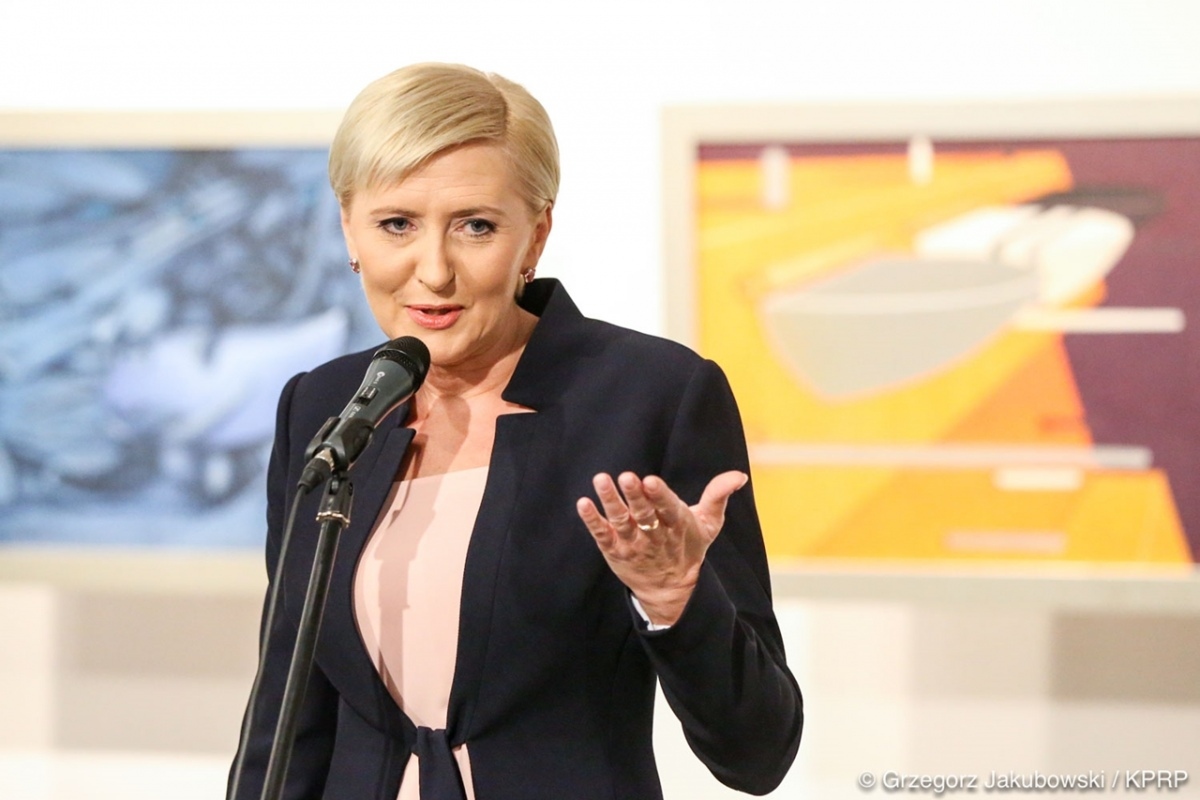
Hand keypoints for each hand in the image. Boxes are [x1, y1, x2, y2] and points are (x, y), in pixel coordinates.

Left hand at [575, 470, 747, 625]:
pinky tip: (583, 504)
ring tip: (601, 480)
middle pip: (644, 514)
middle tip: (626, 477)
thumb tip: (739, 475)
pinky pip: (601, 535)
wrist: (671, 590)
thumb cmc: (688, 546)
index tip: (651, 481)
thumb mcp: (708, 524)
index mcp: (677, 525)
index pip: (669, 509)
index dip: (660, 496)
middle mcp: (654, 535)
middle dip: (635, 496)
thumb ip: (718, 496)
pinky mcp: (614, 550)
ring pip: (620, 522)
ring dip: (610, 501)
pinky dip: (592, 520)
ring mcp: (632, 544)